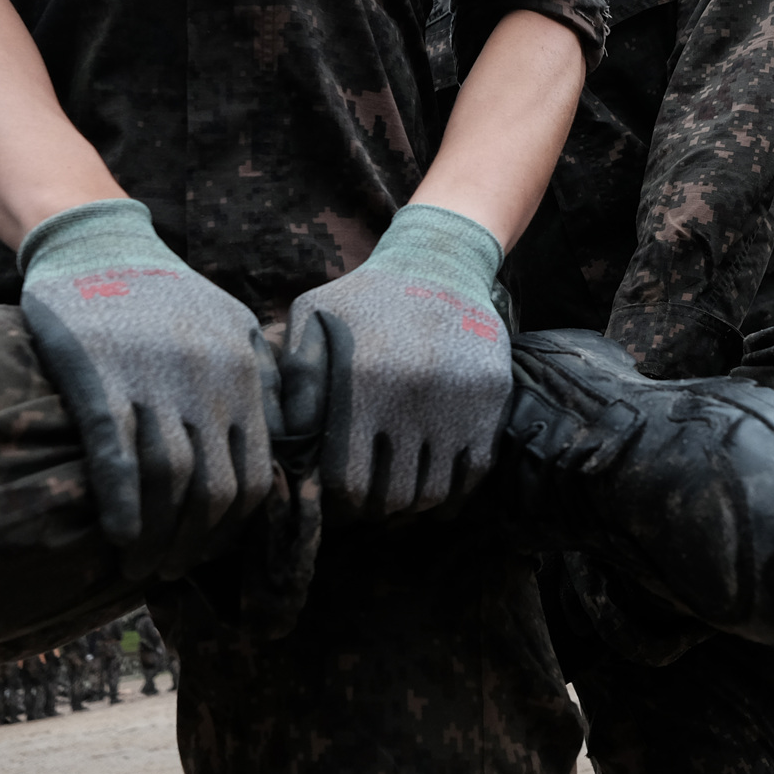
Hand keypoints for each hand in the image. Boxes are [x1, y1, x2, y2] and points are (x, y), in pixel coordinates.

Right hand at [19, 199, 275, 577]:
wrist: (99, 243)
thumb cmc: (168, 293)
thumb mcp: (232, 326)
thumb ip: (263, 383)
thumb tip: (283, 448)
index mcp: (245, 375)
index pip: (254, 476)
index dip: (233, 529)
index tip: (207, 551)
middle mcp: (206, 382)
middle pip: (214, 490)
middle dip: (194, 544)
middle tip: (172, 571)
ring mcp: (153, 380)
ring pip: (169, 482)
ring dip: (157, 538)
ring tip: (141, 566)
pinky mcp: (100, 378)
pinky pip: (118, 458)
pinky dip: (122, 507)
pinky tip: (118, 536)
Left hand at [285, 204, 510, 517]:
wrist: (441, 263)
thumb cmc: (365, 298)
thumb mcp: (313, 318)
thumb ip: (294, 380)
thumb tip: (281, 445)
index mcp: (361, 381)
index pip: (347, 483)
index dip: (340, 504)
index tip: (338, 501)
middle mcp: (410, 395)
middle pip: (391, 496)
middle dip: (375, 510)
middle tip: (369, 504)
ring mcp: (457, 400)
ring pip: (433, 492)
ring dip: (413, 506)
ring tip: (399, 495)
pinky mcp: (492, 401)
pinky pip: (473, 474)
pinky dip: (454, 494)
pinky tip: (435, 488)